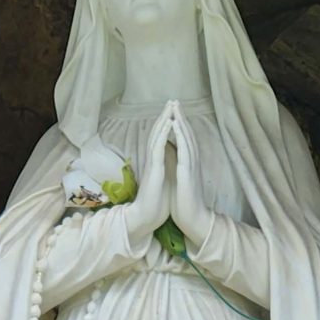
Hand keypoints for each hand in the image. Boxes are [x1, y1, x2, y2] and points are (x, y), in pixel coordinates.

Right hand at [122, 105, 172, 251]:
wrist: (145, 219)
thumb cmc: (154, 204)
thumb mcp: (163, 183)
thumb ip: (164, 170)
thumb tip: (169, 162)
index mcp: (156, 163)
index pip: (160, 139)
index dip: (166, 125)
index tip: (173, 112)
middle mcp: (153, 160)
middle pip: (157, 133)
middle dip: (164, 116)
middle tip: (171, 101)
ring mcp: (152, 164)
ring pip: (156, 136)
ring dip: (163, 120)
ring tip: (170, 106)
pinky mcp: (154, 170)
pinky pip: (158, 148)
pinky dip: (163, 134)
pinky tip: (168, 123)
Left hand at [169, 104, 213, 248]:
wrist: (193, 220)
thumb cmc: (185, 203)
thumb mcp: (179, 180)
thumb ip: (178, 165)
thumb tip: (172, 154)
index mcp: (189, 163)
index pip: (185, 139)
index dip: (180, 124)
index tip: (173, 110)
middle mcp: (193, 161)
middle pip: (187, 134)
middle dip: (181, 117)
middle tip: (175, 101)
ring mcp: (191, 166)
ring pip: (187, 139)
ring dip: (181, 122)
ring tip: (176, 107)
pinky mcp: (188, 173)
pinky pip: (185, 150)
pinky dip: (181, 136)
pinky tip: (176, 125)